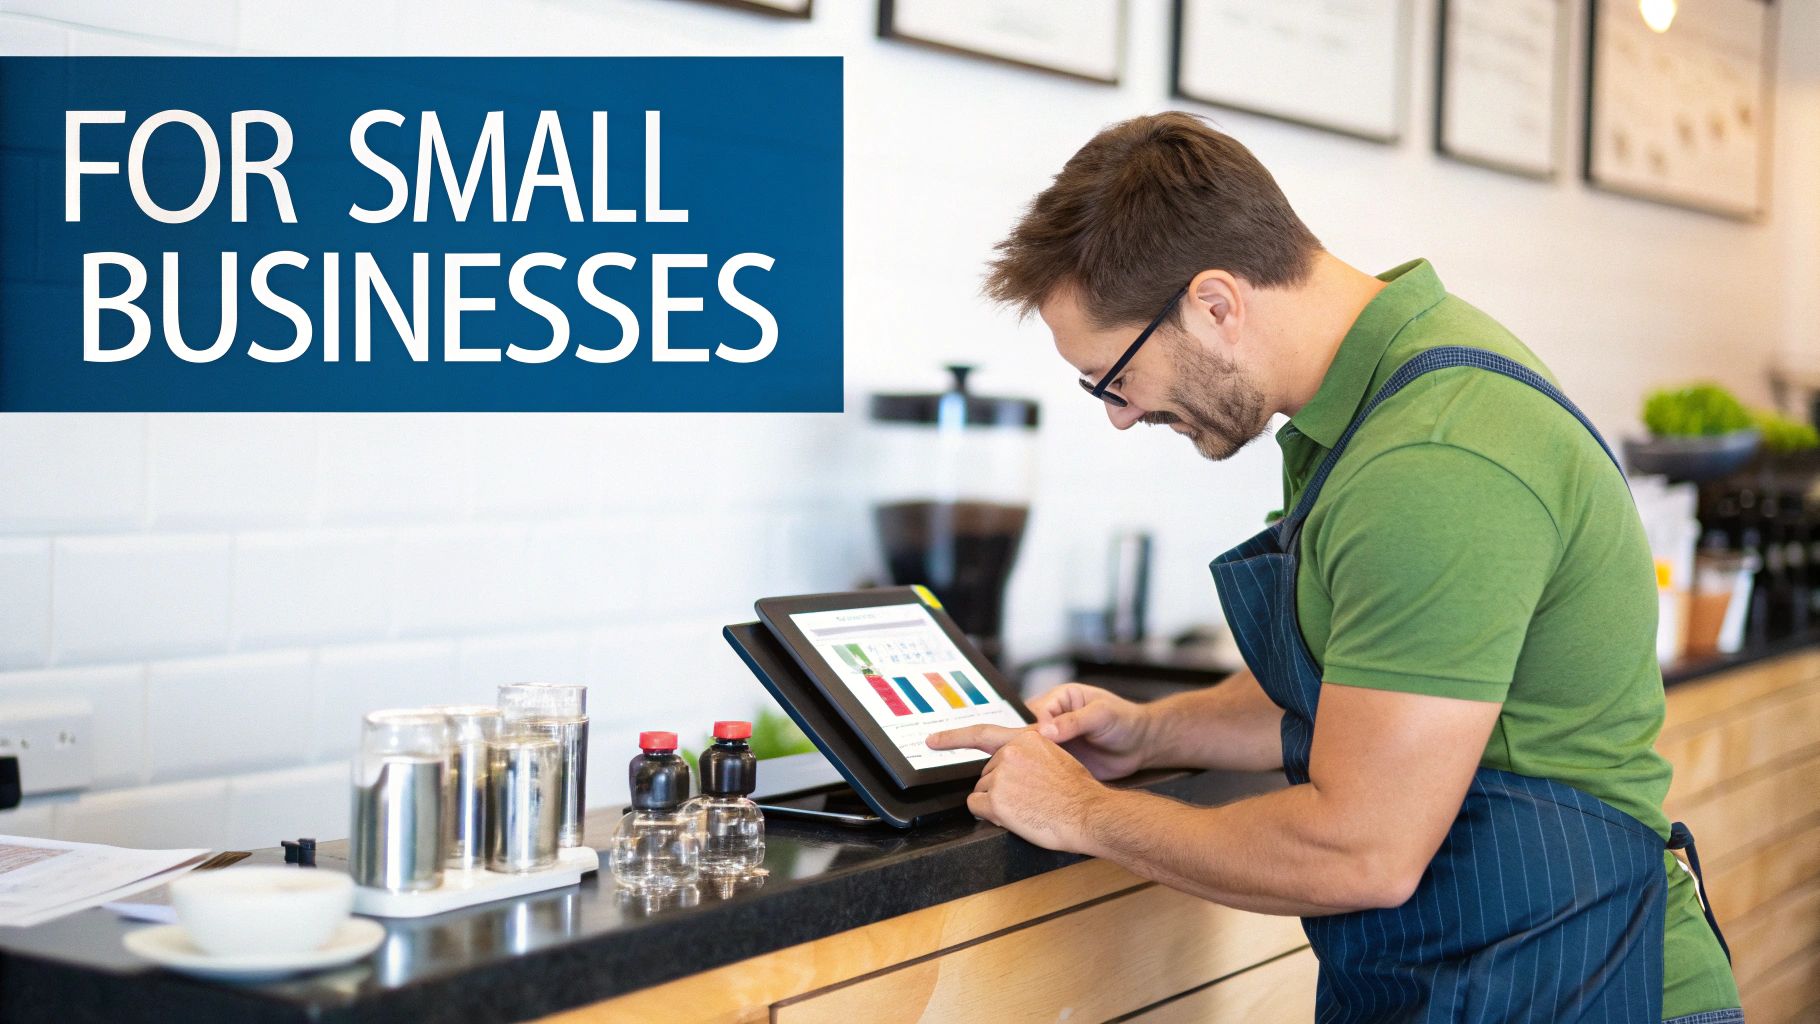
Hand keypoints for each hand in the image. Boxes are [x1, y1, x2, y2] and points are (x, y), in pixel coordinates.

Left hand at [925, 725, 1104, 850]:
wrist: (1089, 813)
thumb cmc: (1079, 791)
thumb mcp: (1057, 756)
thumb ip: (1031, 753)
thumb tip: (1010, 762)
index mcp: (1024, 739)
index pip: (981, 734)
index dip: (952, 738)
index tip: (932, 741)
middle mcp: (1009, 754)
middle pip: (986, 774)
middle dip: (999, 788)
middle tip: (1028, 799)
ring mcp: (1001, 778)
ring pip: (981, 793)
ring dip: (998, 804)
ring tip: (1028, 808)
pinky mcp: (996, 802)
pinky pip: (977, 809)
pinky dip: (990, 816)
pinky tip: (1015, 817)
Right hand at [1024, 682, 1151, 780]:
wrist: (1142, 745)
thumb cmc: (1125, 720)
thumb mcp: (1101, 714)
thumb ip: (1074, 720)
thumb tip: (1046, 730)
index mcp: (1059, 699)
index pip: (1035, 711)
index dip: (1034, 727)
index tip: (1039, 741)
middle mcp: (1053, 719)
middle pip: (1027, 731)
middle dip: (1026, 745)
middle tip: (1029, 758)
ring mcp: (1055, 742)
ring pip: (1032, 750)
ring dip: (1032, 761)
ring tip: (1035, 772)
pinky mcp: (1060, 760)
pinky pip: (1045, 767)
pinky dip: (1042, 774)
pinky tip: (1043, 782)